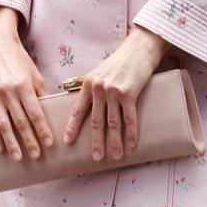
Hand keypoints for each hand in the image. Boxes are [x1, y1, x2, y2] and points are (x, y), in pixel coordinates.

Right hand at [0, 6, 52, 161]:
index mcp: (24, 84)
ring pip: (3, 125)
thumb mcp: (35, 73)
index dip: (42, 129)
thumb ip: (42, 93)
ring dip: (11, 143)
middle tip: (37, 156)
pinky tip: (0, 147)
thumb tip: (52, 114)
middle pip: (20, 122)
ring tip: (19, 157)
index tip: (49, 143)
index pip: (35, 112)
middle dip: (29, 141)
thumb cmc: (20, 61)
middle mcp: (8, 91)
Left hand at [63, 28, 167, 161]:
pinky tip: (131, 144)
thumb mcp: (99, 72)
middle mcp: (99, 88)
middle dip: (96, 141)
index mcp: (88, 84)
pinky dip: (131, 132)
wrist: (138, 49)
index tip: (68, 141)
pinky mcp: (130, 93)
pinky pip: (130, 118)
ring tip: (116, 156)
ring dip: (115, 142)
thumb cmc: (120, 61)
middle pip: (96, 121)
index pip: (78, 110)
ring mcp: (114, 91)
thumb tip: (87, 104)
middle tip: (96, 157)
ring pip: (113, 123)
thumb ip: (93, 87)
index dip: (73, 127)